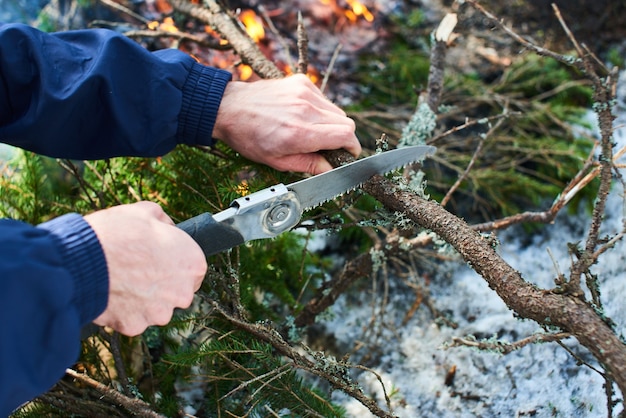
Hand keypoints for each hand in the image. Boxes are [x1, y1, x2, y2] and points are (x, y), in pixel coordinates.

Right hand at [84, 202, 206, 335]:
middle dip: (160, 284)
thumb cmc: (117, 232)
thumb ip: (164, 223)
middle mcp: (182, 293)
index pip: (193, 269)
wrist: (84, 258)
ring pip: (154, 308)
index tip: (162, 260)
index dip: (176, 263)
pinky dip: (123, 310)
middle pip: (176, 292)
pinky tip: (111, 293)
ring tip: (122, 280)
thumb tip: (167, 227)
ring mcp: (159, 313)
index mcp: (193, 264)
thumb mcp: (147, 212)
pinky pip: (132, 319)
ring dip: (142, 299)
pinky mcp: (135, 326)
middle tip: (138, 270)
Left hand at [213, 74, 361, 173]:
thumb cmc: (249, 137)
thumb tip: (329, 169)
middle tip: (328, 148)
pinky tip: (304, 117)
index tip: (348, 155)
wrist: (229, 108)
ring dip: (332, 124)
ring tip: (312, 132)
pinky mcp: (300, 82)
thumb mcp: (277, 161)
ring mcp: (304, 93)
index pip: (346, 135)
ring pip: (337, 111)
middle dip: (343, 138)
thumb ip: (308, 165)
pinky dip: (321, 110)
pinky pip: (324, 99)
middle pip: (346, 123)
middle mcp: (306, 109)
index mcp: (301, 132)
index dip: (352, 147)